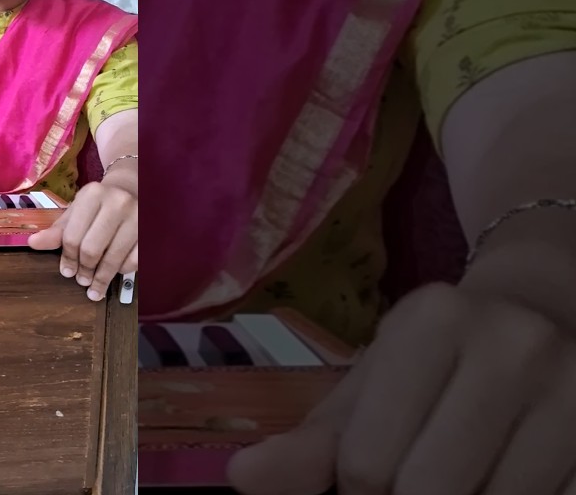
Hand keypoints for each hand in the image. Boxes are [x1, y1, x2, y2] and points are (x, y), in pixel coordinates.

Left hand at [27, 179, 136, 300]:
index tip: (67, 272)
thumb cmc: (99, 203)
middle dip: (84, 270)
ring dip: (102, 278)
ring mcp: (137, 216)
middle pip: (92, 250)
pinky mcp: (151, 231)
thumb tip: (33, 243)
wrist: (132, 188)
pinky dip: (123, 271)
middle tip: (81, 281)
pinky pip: (134, 261)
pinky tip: (116, 272)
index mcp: (92, 194)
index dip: (67, 258)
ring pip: (114, 259)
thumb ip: (57, 230)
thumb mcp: (76, 211)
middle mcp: (117, 202)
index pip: (72, 236)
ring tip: (94, 287)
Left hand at [228, 281, 575, 494]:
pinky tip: (506, 476)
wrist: (545, 312)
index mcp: (431, 321)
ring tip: (459, 474)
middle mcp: (511, 344)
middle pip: (430, 492)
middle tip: (408, 480)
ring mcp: (574, 389)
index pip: (369, 465)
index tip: (365, 479)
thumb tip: (245, 479)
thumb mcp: (368, 384)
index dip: (357, 491)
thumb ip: (310, 441)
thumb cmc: (437, 358)